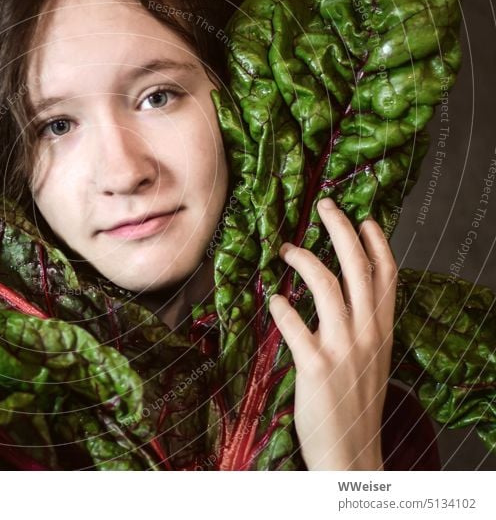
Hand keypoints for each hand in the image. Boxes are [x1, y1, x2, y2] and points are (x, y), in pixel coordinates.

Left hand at [269, 197, 396, 469]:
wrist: (351, 455)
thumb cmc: (354, 406)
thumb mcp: (369, 361)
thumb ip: (361, 329)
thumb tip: (344, 299)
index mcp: (382, 332)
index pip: (387, 277)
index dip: (376, 244)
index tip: (365, 218)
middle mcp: (368, 335)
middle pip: (358, 269)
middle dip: (342, 231)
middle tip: (326, 205)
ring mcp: (343, 350)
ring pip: (328, 287)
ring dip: (306, 262)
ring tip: (288, 249)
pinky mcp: (316, 366)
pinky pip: (295, 325)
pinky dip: (282, 308)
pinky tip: (273, 300)